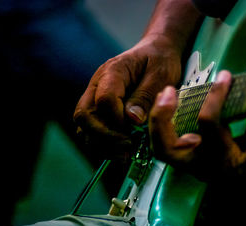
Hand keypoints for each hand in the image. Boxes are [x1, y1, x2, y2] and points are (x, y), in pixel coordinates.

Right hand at [74, 34, 181, 157]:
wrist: (156, 51)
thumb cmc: (160, 60)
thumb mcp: (161, 74)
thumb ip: (146, 96)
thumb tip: (132, 120)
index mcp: (113, 71)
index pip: (104, 100)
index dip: (117, 121)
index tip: (134, 132)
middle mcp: (97, 84)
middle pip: (84, 115)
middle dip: (104, 136)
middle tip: (127, 147)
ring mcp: (95, 96)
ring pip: (83, 126)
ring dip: (100, 143)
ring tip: (124, 153)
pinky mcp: (98, 108)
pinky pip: (91, 129)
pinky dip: (102, 143)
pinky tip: (121, 150)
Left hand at [149, 70, 245, 180]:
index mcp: (224, 161)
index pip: (209, 125)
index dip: (215, 96)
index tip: (224, 76)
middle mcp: (203, 165)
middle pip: (167, 148)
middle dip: (162, 119)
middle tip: (168, 91)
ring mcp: (194, 163)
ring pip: (163, 148)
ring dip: (159, 121)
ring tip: (167, 93)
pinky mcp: (192, 158)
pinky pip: (170, 143)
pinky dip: (166, 124)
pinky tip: (173, 103)